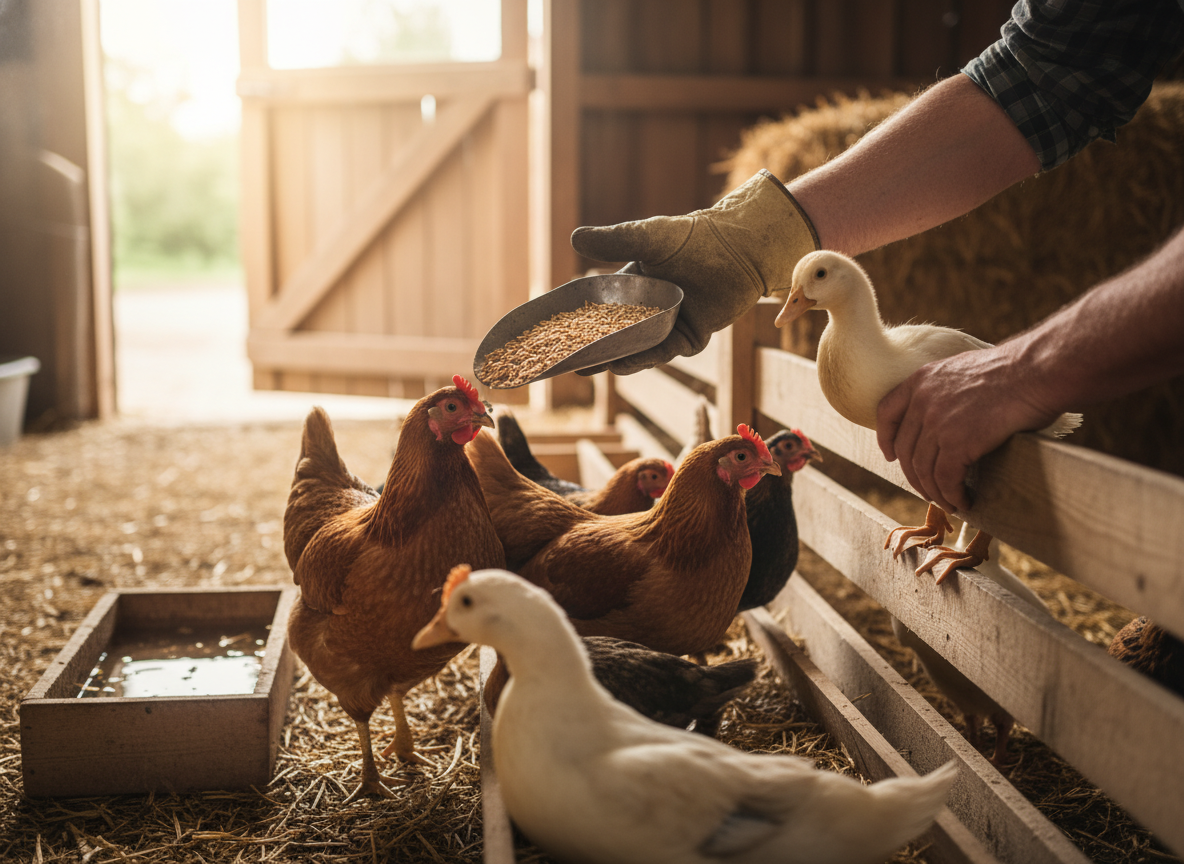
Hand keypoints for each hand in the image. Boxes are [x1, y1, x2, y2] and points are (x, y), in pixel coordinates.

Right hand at [570, 170, 817, 375]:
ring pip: (637, 348)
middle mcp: (650, 311)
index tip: (554, 332)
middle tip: (565, 362)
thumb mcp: (647, 237)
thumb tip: (573, 239)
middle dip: (591, 349)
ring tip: (588, 367)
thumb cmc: (693, 236)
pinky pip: (663, 352)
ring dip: (613, 358)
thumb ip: (613, 241)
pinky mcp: (691, 338)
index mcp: (635, 287)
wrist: (739, 246)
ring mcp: (670, 326)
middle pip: (616, 334)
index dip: (579, 321)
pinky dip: (642, 359)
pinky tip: (621, 365)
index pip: (600, 309)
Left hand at [876, 345, 1061, 512]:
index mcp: (921, 380)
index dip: (886, 438)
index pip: (886, 412)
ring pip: (923, 470)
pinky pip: (946, 479)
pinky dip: (953, 496)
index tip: (892, 456)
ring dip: (935, 492)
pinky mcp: (957, 443)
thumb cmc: (1013, 371)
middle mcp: (922, 401)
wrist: (1035, 372)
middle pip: (905, 449)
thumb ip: (946, 390)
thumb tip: (948, 417)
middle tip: (929, 491)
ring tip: (949, 502)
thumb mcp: (963, 370)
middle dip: (914, 476)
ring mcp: (937, 423)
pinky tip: (964, 502)